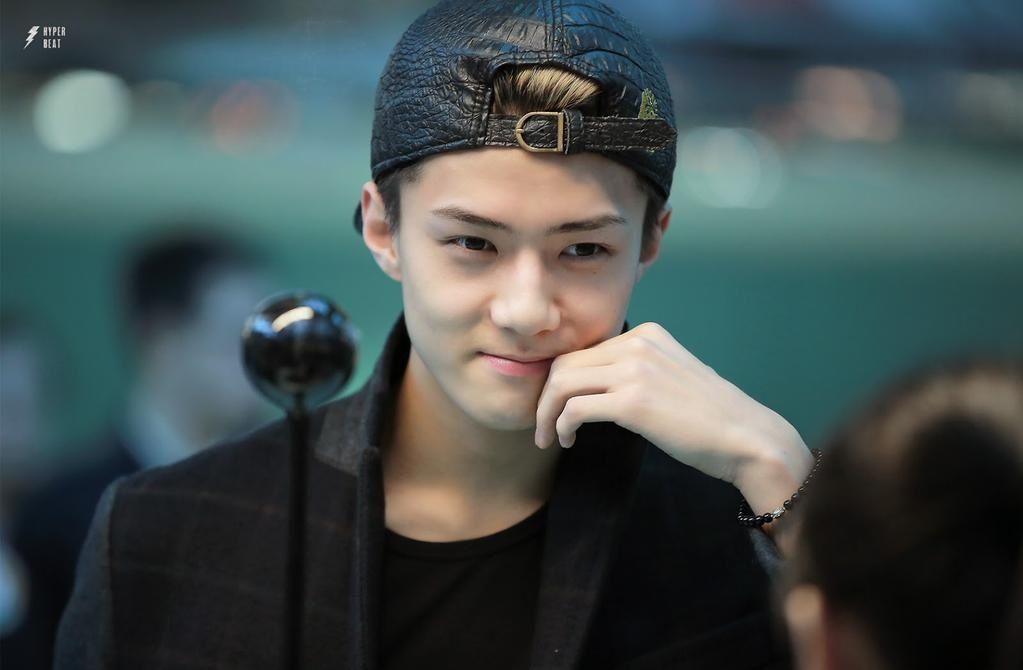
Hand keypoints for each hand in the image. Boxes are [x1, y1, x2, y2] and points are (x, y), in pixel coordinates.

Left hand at [534, 322, 812, 518]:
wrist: (747, 438)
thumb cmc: (710, 418)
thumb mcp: (670, 377)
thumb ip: (636, 371)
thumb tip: (594, 387)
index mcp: (647, 334)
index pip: (583, 350)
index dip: (560, 379)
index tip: (555, 406)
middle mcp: (638, 343)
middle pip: (565, 362)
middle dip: (546, 396)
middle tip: (544, 426)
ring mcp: (635, 370)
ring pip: (562, 382)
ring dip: (547, 413)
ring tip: (551, 437)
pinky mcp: (633, 401)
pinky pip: (574, 408)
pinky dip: (562, 425)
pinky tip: (569, 441)